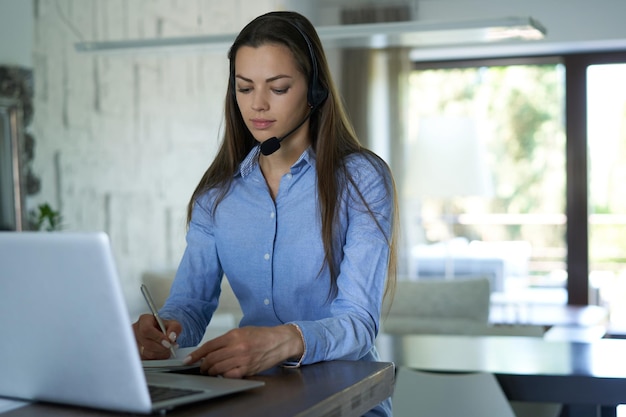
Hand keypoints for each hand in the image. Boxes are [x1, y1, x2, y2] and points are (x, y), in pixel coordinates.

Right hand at [132, 314, 181, 359]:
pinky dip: (157, 357)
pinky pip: (147, 359)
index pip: (147, 329)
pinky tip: (161, 352)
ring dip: (160, 353)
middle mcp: (136, 331)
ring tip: (167, 349)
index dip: (158, 337)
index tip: (168, 342)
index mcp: (144, 320)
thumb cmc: (163, 328)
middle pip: (147, 343)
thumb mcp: (172, 324)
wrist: (159, 333)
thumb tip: (171, 337)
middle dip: (162, 347)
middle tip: (170, 347)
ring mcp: (134, 343)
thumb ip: (175, 328)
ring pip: (147, 353)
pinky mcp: (136, 353)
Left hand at [183, 325, 302, 377]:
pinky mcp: (248, 369)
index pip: (209, 346)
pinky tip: (224, 373)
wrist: (280, 341)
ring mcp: (242, 359)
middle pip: (211, 359)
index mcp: (234, 335)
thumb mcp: (242, 331)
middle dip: (203, 365)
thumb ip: (226, 340)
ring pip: (218, 369)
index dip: (196, 355)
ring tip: (211, 371)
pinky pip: (229, 376)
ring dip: (211, 372)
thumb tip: (210, 350)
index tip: (188, 360)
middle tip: (202, 367)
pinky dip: (224, 376)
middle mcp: (237, 347)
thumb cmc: (262, 335)